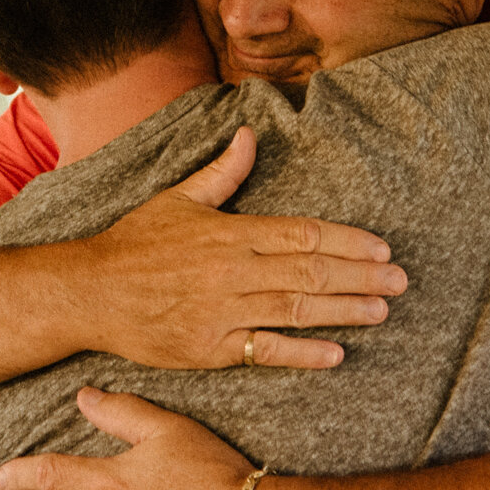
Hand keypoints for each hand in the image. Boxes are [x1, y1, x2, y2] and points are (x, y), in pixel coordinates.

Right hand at [73, 127, 404, 370]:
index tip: (381, 249)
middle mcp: (232, 270)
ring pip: (295, 308)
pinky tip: (335, 354)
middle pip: (309, 271)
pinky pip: (265, 351)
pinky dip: (302, 353)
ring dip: (343, 310)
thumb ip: (221, 172)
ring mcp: (223, 311)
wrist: (89, 292)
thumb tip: (249, 135)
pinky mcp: (210, 348)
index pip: (303, 233)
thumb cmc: (134, 243)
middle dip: (360, 277)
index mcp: (230, 232)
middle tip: (400, 282)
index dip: (348, 242)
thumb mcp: (177, 199)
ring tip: (381, 311)